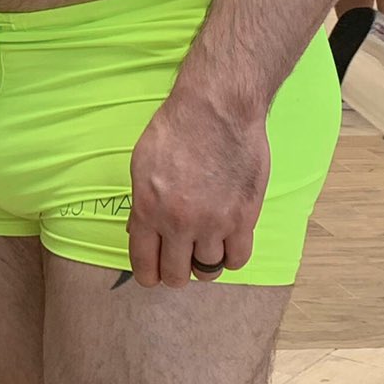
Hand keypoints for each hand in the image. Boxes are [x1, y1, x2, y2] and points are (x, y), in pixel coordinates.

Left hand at [128, 88, 268, 288]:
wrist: (218, 108)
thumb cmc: (177, 128)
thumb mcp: (142, 164)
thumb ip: (141, 204)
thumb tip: (139, 233)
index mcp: (149, 210)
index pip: (145, 265)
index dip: (150, 275)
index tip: (155, 274)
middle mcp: (180, 223)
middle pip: (177, 275)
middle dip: (176, 272)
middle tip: (181, 260)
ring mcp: (214, 223)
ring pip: (209, 268)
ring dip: (205, 261)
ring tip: (206, 244)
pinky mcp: (244, 217)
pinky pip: (238, 258)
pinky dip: (231, 256)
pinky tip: (228, 242)